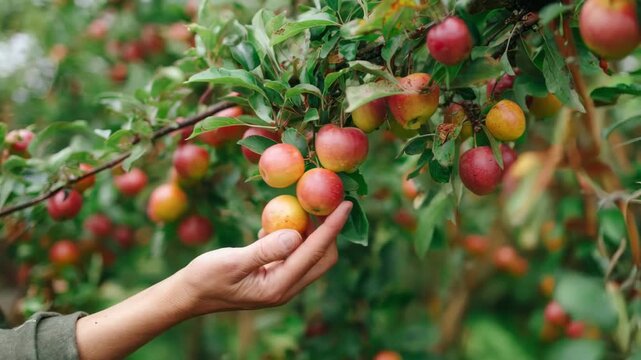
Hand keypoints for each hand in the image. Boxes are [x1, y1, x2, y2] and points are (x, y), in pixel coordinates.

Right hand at [175, 201, 352, 315]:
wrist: (189, 295)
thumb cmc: (206, 278)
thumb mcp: (233, 262)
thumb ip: (265, 249)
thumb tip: (297, 234)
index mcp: (280, 286)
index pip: (316, 252)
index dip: (333, 227)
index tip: (347, 204)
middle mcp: (286, 287)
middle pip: (323, 257)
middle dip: (329, 230)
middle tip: (324, 201)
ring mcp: (281, 283)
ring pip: (309, 255)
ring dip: (312, 232)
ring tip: (305, 206)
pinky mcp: (273, 276)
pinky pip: (293, 254)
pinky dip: (294, 236)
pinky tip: (278, 222)